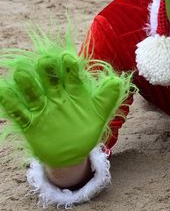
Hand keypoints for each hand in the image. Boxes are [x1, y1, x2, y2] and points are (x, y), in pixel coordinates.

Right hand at [0, 41, 131, 167]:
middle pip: (50, 81)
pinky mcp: (30, 124)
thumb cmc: (86, 128)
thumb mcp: (100, 113)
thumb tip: (118, 81)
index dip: (69, 67)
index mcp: (73, 92)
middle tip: (43, 60)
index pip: (71, 76)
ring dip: (27, 85)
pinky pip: (19, 113)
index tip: (68, 58)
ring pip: (32, 94)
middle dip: (46, 71)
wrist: (72, 152)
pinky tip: (3, 91)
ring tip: (21, 73)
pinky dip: (11, 103)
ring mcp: (42, 109)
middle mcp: (56, 97)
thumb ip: (107, 97)